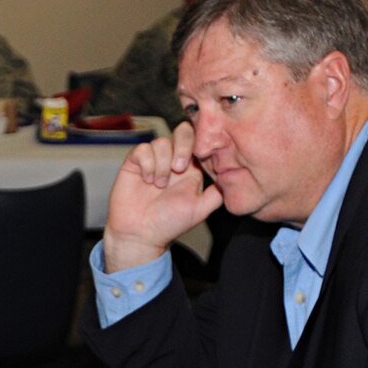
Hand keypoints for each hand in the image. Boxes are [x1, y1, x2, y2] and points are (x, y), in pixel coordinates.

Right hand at [99, 120, 225, 272]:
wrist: (139, 235)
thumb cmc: (168, 224)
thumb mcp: (200, 210)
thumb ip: (217, 193)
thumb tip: (232, 177)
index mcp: (191, 169)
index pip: (199, 141)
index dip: (200, 143)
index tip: (199, 158)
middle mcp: (173, 160)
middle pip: (183, 131)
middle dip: (182, 147)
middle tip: (178, 169)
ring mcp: (154, 160)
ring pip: (161, 142)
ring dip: (162, 163)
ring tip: (159, 185)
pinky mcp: (135, 163)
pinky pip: (143, 149)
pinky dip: (146, 163)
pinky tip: (146, 180)